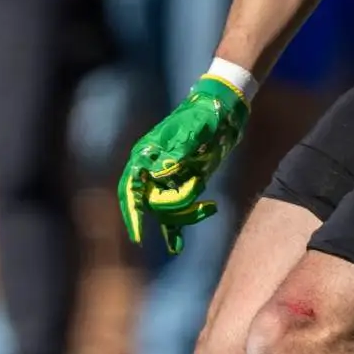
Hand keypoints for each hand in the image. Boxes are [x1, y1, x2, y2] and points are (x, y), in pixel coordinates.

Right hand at [118, 75, 249, 253]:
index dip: (132, 214)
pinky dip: (177, 226)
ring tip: (208, 208)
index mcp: (146, 155)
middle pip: (152, 203)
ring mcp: (167, 177)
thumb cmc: (203, 115)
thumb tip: (159, 174)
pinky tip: (176, 245)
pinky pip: (175, 210)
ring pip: (166, 209)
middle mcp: (152, 168)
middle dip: (174, 207)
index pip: (131, 190)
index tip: (137, 236)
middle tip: (200, 199)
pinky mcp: (182, 181)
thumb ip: (175, 153)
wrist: (222, 108)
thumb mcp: (192, 131)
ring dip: (184, 216)